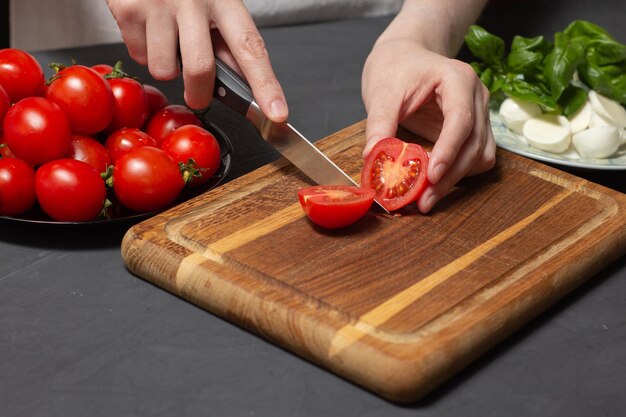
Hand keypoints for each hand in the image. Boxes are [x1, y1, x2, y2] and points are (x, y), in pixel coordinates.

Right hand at [106, 0, 287, 120]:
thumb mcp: (216, 4)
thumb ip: (228, 41)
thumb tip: (247, 85)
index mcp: (224, 0)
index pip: (250, 48)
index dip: (266, 85)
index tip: (277, 113)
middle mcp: (192, 0)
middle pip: (201, 70)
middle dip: (199, 95)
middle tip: (197, 95)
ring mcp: (158, 4)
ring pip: (164, 70)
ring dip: (167, 67)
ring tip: (166, 40)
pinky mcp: (128, 10)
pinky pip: (139, 57)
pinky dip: (144, 51)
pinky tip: (149, 29)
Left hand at [362, 38, 495, 212]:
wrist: (404, 57)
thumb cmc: (395, 68)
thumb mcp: (383, 93)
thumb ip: (379, 124)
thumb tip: (372, 158)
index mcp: (458, 80)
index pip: (461, 120)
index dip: (448, 151)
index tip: (431, 176)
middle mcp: (476, 96)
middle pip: (473, 144)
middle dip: (449, 176)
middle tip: (423, 201)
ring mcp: (480, 113)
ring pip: (480, 156)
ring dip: (456, 180)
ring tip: (427, 198)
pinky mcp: (474, 129)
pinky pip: (476, 158)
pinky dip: (459, 174)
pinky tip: (436, 184)